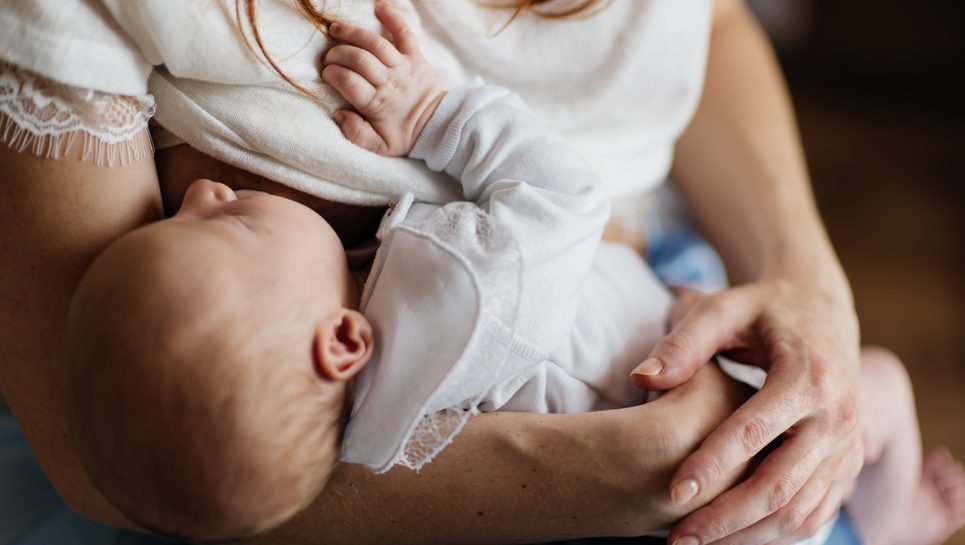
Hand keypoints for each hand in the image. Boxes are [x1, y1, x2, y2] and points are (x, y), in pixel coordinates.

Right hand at [321, 3, 443, 155]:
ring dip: (352, 32)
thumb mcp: (379, 146)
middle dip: (337, 53)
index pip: (348, 81)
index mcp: (377, 104)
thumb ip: (356, 134)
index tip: (326, 74)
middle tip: (329, 57)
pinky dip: (392, 17)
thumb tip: (339, 114)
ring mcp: (404, 67)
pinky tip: (377, 8)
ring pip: (375, 43)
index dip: (332, 74)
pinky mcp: (416, 56)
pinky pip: (404, 32)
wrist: (436, 125)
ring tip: (336, 29)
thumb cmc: (403, 135)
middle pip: (358, 59)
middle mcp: (390, 82)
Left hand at [631, 279, 862, 544]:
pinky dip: (774, 536)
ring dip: (747, 537)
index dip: (713, 465)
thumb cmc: (761, 310)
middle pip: (781, 485)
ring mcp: (848, 446)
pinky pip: (814, 514)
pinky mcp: (846, 465)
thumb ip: (683, 342)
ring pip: (800, 512)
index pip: (755, 432)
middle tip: (677, 539)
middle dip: (726, 519)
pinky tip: (730, 540)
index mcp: (808, 377)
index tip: (673, 493)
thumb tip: (642, 378)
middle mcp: (837, 417)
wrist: (822, 313)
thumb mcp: (724, 308)